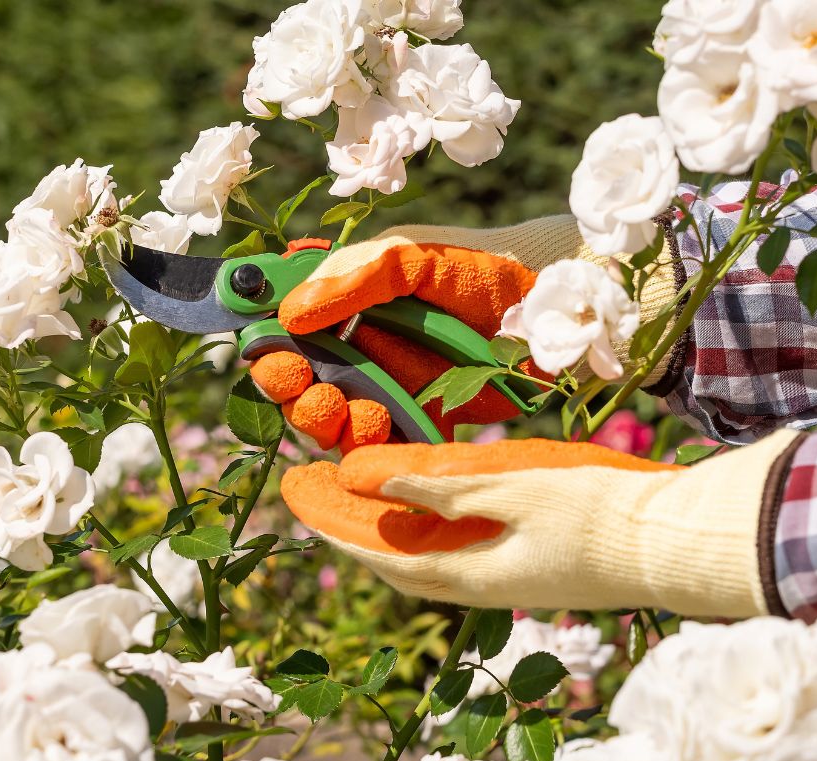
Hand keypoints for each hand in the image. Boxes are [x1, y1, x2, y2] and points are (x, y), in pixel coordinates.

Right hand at [249, 225, 542, 452]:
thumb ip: (354, 276)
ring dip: (320, 417)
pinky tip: (375, 421)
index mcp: (343, 307)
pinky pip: (372, 448)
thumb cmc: (479, 268)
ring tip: (344, 403)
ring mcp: (383, 392)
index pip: (284, 331)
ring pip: (326, 421)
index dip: (266, 344)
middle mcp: (355, 352)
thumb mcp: (411, 255)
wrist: (550, 308)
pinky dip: (361, 443)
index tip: (266, 349)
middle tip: (298, 382)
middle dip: (287, 388)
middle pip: (296, 383)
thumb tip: (290, 312)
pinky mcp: (414, 427)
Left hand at [278, 431, 800, 617]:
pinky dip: (428, 533)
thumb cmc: (597, 513)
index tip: (300, 504)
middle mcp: (479, 589)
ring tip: (355, 500)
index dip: (336, 531)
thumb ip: (443, 487)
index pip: (382, 557)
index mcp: (468, 575)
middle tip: (313, 498)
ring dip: (388, 533)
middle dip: (352, 533)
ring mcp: (505, 584)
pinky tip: (422, 510)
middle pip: (397, 565)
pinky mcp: (527, 572)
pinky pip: (458, 556)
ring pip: (427, 562)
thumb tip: (373, 482)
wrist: (670, 547)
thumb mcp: (513, 489)